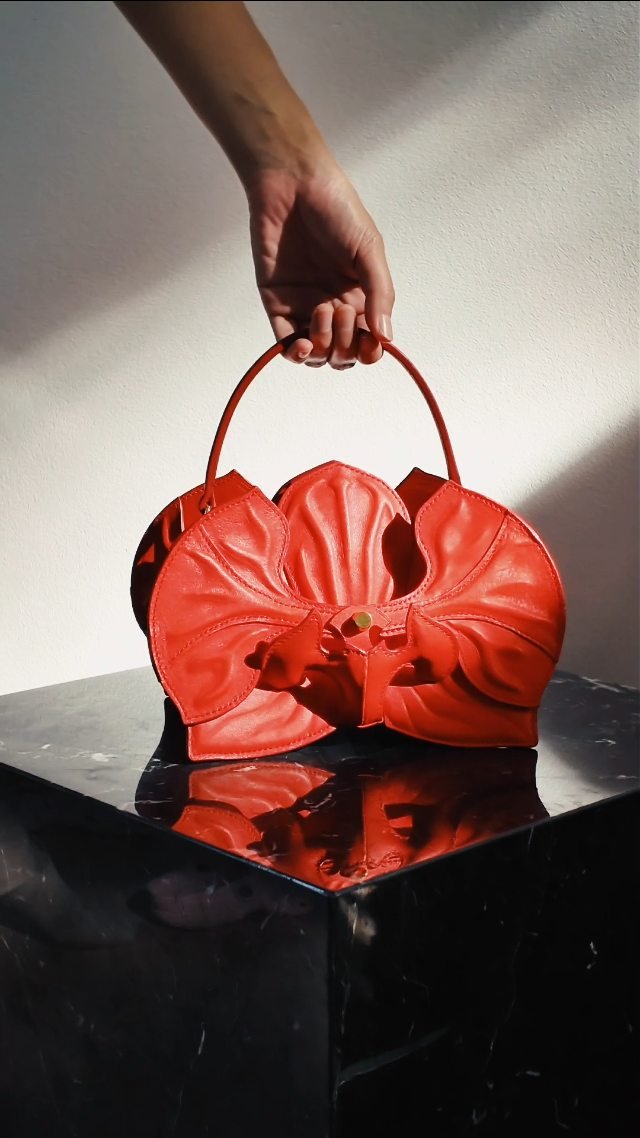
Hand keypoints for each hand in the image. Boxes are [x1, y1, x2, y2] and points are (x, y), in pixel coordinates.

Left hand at [247, 162, 394, 367]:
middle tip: (340, 308)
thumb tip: (386, 336)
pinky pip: (285, 343)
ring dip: (323, 346)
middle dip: (345, 344)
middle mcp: (335, 306)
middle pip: (343, 354)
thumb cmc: (337, 208)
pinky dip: (295, 353)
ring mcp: (305, 307)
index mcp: (362, 295)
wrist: (292, 184)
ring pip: (317, 354)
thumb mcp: (369, 248)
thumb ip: (379, 292)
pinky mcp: (277, 303)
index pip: (368, 341)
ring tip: (323, 311)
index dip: (370, 351)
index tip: (369, 343)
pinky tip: (302, 344)